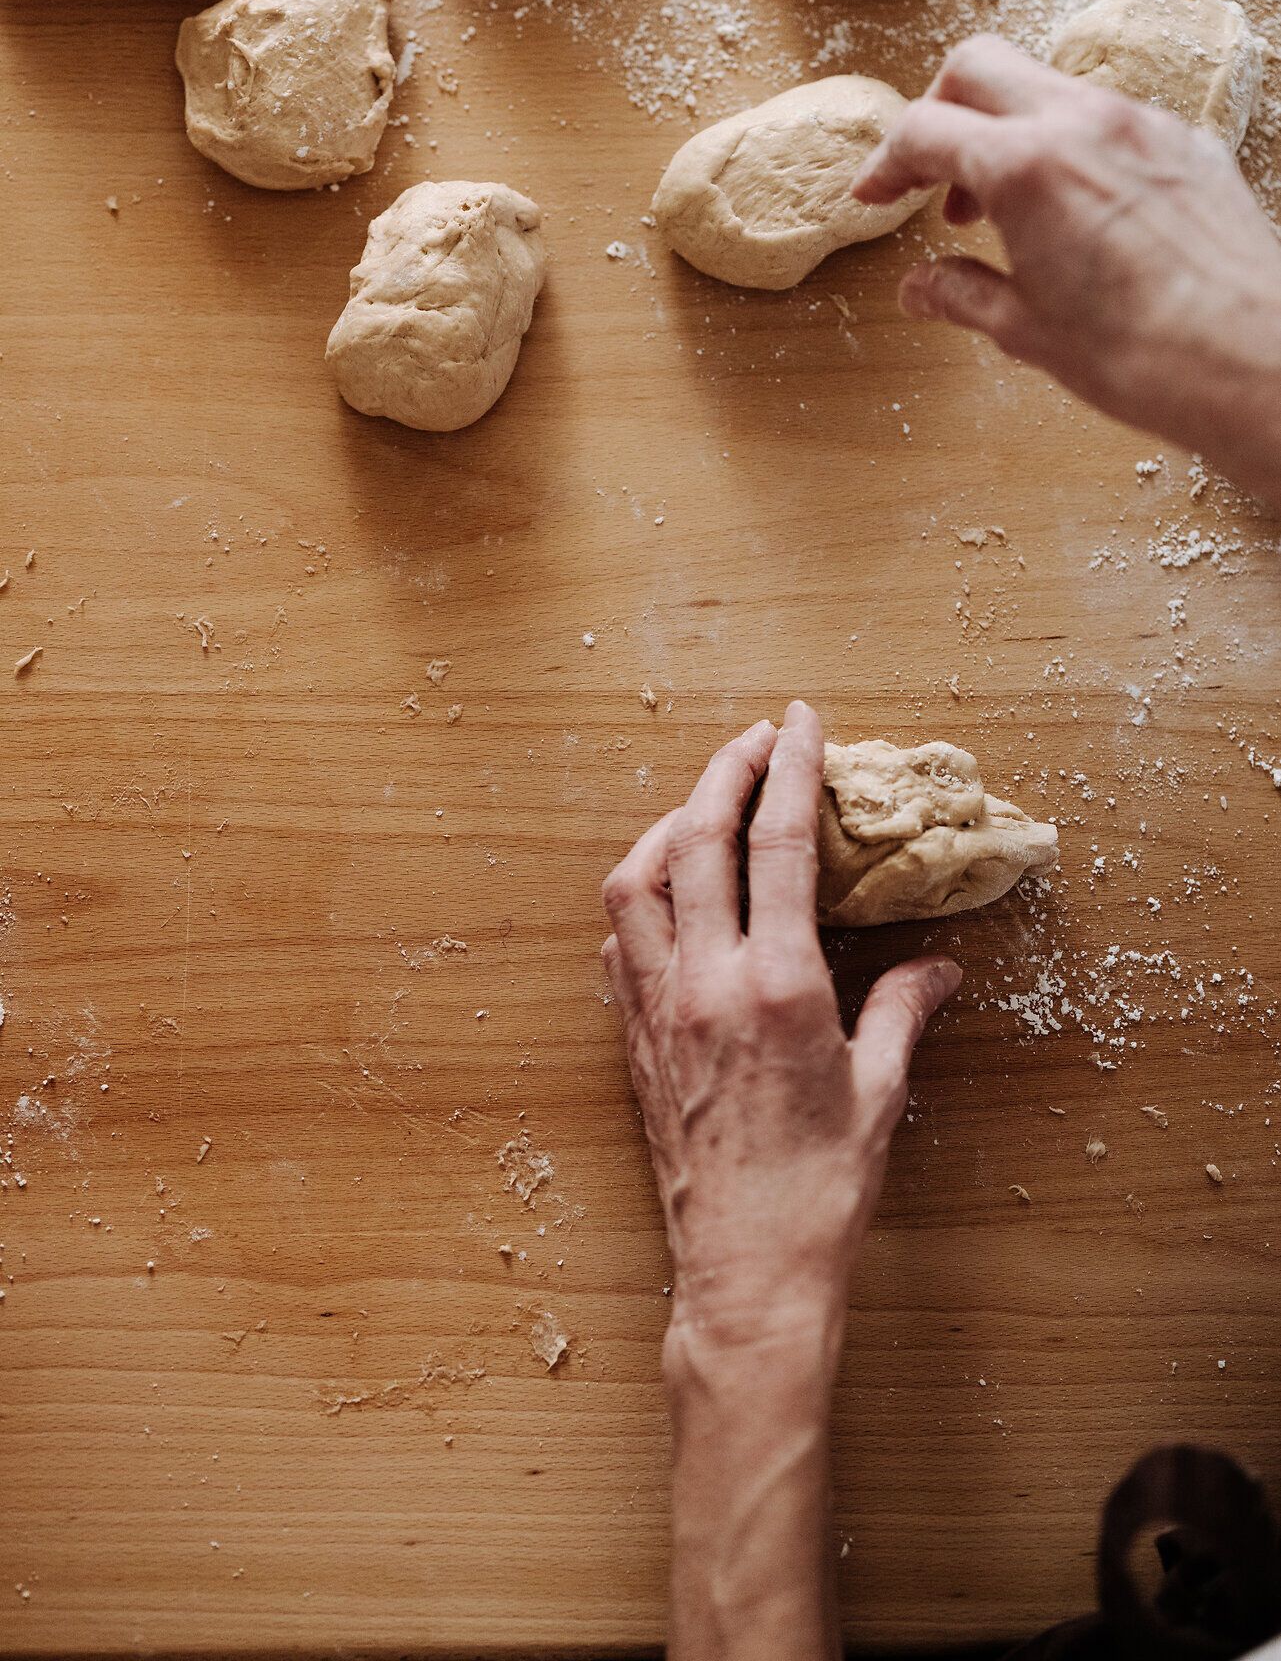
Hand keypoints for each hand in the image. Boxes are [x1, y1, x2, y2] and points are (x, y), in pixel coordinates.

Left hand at [602, 701, 960, 1660]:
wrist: (745, 1277)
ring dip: (664, 827)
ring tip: (699, 808)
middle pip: (694, 840)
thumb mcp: (881, 1094)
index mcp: (778, 987)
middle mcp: (706, 984)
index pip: (779, 845)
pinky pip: (617, 945)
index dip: (787, 768)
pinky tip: (662, 897)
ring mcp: (657, 1012)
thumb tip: (941, 966)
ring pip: (633, 884)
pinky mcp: (632, 1043)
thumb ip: (905, 1011)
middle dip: (721, 771)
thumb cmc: (820, 1193)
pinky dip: (637, 898)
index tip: (797, 721)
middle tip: (752, 738)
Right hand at [854, 35, 1280, 504]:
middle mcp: (1081, 123)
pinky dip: (1067, 144)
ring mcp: (1140, 123)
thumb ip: (963, 294)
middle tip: (929, 176)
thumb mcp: (1027, 331)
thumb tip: (922, 287)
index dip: (887, 162)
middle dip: (939, 111)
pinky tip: (1072, 211)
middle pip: (978, 66)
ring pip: (1047, 84)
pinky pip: (1107, 116)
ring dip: (1005, 128)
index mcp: (1025, 167)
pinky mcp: (1185, 141)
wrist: (1252, 361)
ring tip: (1001, 207)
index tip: (876, 194)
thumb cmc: (1143, 355)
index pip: (925, 130)